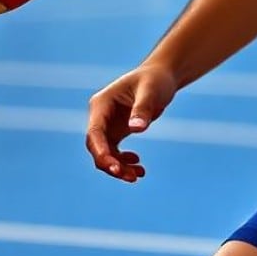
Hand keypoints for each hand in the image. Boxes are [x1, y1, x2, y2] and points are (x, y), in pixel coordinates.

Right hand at [85, 62, 176, 182]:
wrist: (161, 77)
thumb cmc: (155, 80)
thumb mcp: (151, 91)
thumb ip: (143, 108)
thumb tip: (137, 129)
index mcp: (101, 104)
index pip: (95, 132)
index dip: (101, 152)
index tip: (114, 168)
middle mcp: (100, 117)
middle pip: (97, 147)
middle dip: (110, 164)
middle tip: (130, 177)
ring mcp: (107, 126)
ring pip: (105, 154)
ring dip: (118, 167)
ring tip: (139, 174)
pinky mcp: (116, 132)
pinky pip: (114, 154)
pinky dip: (124, 163)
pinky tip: (139, 167)